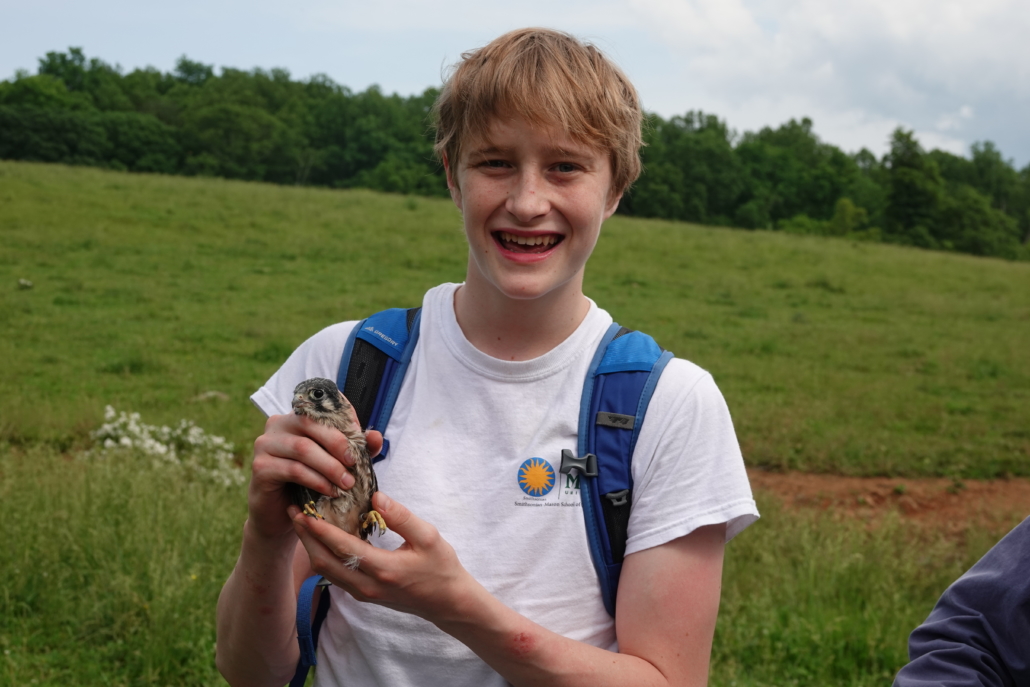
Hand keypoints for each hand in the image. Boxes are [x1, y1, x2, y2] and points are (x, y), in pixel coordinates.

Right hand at [248, 412, 382, 540]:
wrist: (280, 515)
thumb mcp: (335, 464)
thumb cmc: (309, 484)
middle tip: (354, 464)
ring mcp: (265, 445)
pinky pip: (293, 469)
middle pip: (311, 424)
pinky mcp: (260, 467)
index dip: (344, 419)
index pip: (321, 408)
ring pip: (303, 448)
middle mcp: (277, 424)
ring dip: (330, 466)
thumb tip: (376, 436)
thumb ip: (355, 449)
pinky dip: (316, 480)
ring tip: (347, 483)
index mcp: (296, 417)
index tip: (362, 439)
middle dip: (338, 444)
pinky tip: (329, 491)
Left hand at [290, 492, 478, 622]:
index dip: (320, 529)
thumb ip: (401, 516)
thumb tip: (376, 496)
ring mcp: (363, 593)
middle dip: (306, 536)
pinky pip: (334, 575)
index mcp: (383, 569)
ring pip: (325, 571)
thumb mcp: (428, 536)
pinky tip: (320, 538)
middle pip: (324, 562)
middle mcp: (367, 585)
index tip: (304, 510)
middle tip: (292, 512)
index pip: (342, 547)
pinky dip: (323, 555)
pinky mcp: (363, 594)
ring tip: (301, 522)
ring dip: (310, 546)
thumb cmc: (441, 567)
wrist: (447, 602)